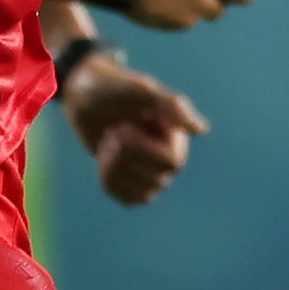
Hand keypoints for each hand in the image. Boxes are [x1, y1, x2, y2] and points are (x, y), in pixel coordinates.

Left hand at [63, 54, 208, 205]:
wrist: (86, 98)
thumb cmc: (115, 90)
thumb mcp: (140, 91)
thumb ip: (171, 106)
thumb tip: (202, 130)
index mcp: (177, 135)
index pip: (171, 163)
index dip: (140, 149)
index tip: (122, 126)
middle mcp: (171, 157)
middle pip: (156, 180)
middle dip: (124, 157)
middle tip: (113, 131)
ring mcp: (154, 175)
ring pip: (143, 193)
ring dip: (115, 167)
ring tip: (108, 142)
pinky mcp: (135, 187)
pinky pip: (128, 199)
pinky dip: (110, 180)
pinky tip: (105, 158)